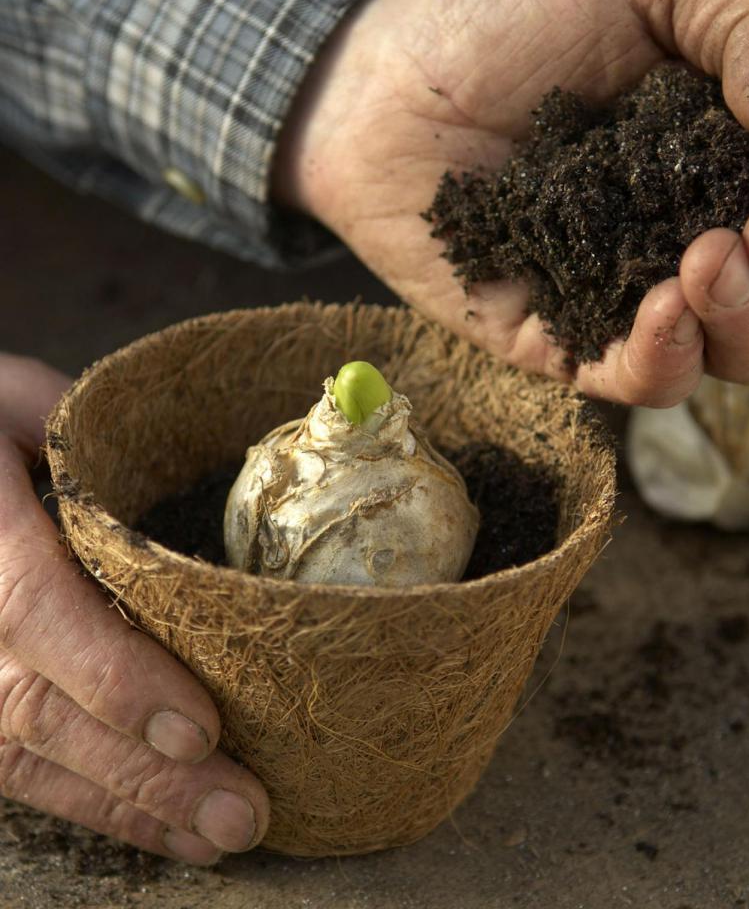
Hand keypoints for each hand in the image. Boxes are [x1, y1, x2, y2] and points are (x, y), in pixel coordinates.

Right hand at [0, 354, 268, 862]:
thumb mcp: (6, 399)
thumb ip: (71, 432)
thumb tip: (161, 465)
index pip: (39, 615)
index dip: (114, 680)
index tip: (199, 730)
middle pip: (42, 710)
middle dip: (145, 774)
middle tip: (241, 814)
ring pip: (30, 754)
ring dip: (130, 804)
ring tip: (219, 835)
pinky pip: (18, 763)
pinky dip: (94, 800)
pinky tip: (162, 825)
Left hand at [275, 0, 748, 405]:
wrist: (383, 75)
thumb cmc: (506, 15)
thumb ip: (747, 26)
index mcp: (719, 154)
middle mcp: (682, 231)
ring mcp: (622, 290)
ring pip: (726, 351)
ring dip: (745, 320)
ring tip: (711, 262)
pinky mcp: (558, 338)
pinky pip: (636, 379)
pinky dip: (668, 356)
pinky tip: (663, 305)